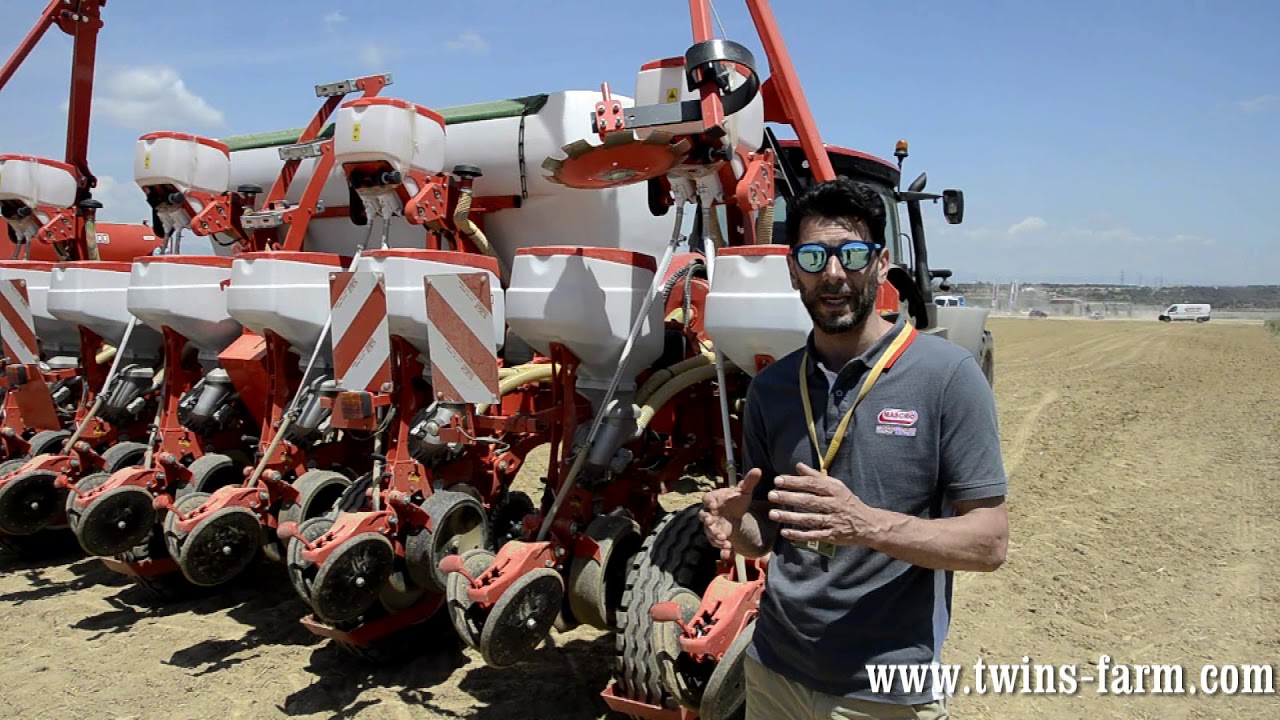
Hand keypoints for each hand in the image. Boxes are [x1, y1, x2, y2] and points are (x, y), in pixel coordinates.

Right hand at [700, 467, 762, 558]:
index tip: (714, 507)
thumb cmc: (736, 500)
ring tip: (726, 544)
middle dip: (710, 525)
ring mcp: (712, 526)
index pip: (707, 499)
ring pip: (710, 533)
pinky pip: (716, 543)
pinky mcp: (717, 536)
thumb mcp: (744, 492)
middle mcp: (709, 513)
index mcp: (713, 499)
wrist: (735, 513)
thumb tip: (758, 470)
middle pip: (705, 518)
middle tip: (718, 531)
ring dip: (716, 539)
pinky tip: (728, 555)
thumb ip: (749, 482)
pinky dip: (722, 550)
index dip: (709, 503)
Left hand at [766, 463, 880, 545]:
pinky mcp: (832, 536)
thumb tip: (798, 465)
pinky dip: (799, 535)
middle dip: (789, 498)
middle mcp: (834, 505)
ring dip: (790, 517)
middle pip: (809, 501)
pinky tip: (785, 532)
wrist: (868, 524)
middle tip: (771, 495)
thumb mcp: (836, 486)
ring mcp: (833, 521)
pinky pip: (813, 535)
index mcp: (834, 490)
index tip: (777, 480)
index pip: (812, 484)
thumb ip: (816, 476)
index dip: (794, 482)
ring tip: (773, 514)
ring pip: (809, 519)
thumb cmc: (848, 502)